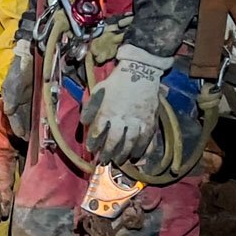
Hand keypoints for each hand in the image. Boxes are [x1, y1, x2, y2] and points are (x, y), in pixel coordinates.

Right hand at [1, 38, 34, 139]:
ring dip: (34, 124)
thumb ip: (11, 97)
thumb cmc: (19, 68)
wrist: (32, 53)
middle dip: (26, 128)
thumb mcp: (12, 83)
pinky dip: (42, 115)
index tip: (23, 137)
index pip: (14, 117)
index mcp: (13, 99)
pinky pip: (42, 107)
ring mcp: (32, 97)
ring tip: (39, 134)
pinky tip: (46, 121)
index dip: (18, 127)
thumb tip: (9, 111)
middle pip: (23, 117)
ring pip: (32, 114)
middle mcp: (22, 100)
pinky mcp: (42, 93)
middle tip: (32, 139)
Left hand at [82, 43, 169, 165]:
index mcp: (108, 111)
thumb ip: (90, 108)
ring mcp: (138, 121)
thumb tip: (84, 123)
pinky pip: (147, 141)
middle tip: (104, 161)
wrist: (140, 72)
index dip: (94, 143)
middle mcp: (123, 118)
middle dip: (107, 153)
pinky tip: (138, 157)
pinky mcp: (150, 122)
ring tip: (118, 162)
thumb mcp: (98, 91)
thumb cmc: (116, 83)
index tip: (91, 150)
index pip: (98, 131)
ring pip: (131, 143)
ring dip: (124, 155)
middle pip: (114, 141)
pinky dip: (143, 151)